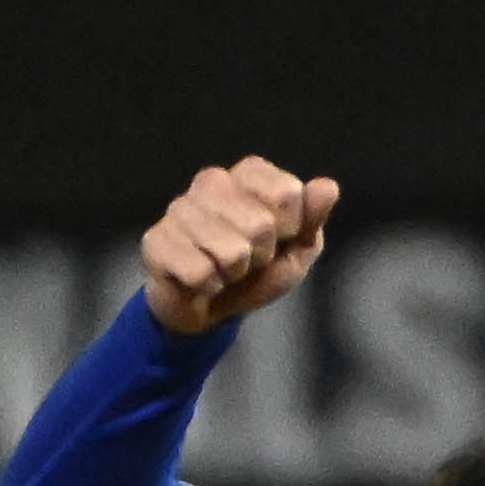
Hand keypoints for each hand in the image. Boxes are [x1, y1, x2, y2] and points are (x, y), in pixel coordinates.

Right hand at [142, 157, 338, 334]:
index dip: (288, 230)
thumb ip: (311, 220)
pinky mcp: (156, 242)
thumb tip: (328, 187)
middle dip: (259, 257)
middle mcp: (212, 181)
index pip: (287, 194)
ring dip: (232, 275)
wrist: (208, 312)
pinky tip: (200, 281)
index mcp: (248, 174)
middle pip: (260, 225)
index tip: (276, 240)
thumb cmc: (255, 274)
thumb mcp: (294, 251)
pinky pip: (199, 273)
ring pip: (231, 252)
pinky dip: (207, 288)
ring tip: (222, 271)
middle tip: (245, 263)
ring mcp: (180, 209)